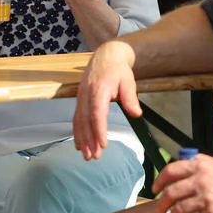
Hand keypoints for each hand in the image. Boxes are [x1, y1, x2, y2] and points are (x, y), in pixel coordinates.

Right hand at [73, 41, 139, 159]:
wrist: (106, 56)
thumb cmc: (118, 69)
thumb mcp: (128, 81)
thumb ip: (130, 97)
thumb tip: (136, 114)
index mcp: (99, 89)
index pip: (97, 112)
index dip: (99, 129)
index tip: (103, 144)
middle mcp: (86, 94)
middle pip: (85, 120)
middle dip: (88, 139)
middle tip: (94, 157)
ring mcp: (81, 97)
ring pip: (78, 120)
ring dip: (82, 138)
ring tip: (87, 155)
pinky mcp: (80, 99)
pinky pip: (77, 117)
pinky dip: (77, 131)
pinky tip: (80, 143)